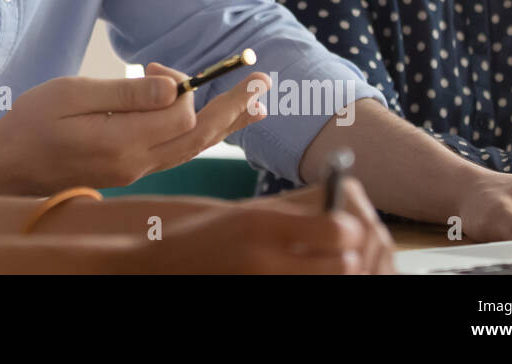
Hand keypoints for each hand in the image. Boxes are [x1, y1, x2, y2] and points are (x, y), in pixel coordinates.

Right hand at [0, 64, 269, 194]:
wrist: (5, 170)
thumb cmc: (30, 124)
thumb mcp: (70, 95)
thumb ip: (124, 93)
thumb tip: (172, 86)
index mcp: (122, 141)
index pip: (180, 112)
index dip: (180, 83)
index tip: (151, 65)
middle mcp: (136, 163)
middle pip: (199, 135)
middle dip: (233, 106)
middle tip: (262, 80)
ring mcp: (134, 172)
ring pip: (193, 148)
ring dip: (227, 124)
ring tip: (256, 105)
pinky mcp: (128, 172)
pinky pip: (177, 154)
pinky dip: (202, 135)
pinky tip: (215, 125)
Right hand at [142, 177, 394, 272]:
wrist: (161, 266)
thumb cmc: (206, 237)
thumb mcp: (246, 214)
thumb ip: (292, 217)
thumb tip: (344, 224)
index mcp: (260, 222)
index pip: (335, 230)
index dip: (350, 232)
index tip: (346, 231)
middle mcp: (263, 256)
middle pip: (342, 266)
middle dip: (349, 262)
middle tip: (342, 257)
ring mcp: (261, 284)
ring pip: (328, 284)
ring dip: (332, 277)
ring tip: (322, 267)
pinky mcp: (257, 297)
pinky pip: (306, 294)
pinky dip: (312, 286)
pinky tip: (301, 277)